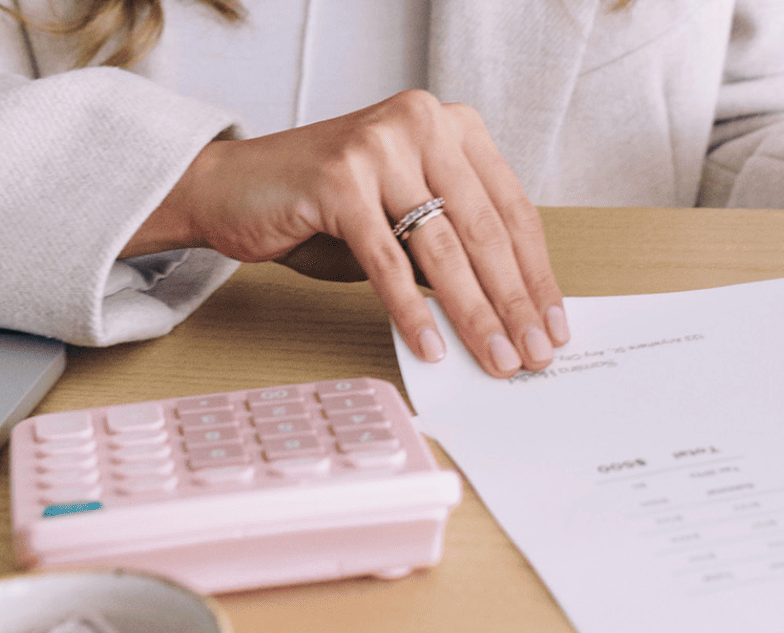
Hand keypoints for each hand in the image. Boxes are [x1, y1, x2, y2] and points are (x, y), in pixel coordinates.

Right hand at [126, 90, 567, 377]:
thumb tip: (506, 311)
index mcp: (448, 126)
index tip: (553, 326)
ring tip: (493, 359)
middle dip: (513, 304)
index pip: (511, 208)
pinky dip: (411, 312)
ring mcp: (379, 148)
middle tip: (531, 355)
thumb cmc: (317, 206)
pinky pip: (387, 262)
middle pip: (484, 230)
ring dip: (474, 315)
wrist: (230, 189)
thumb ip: (448, 248)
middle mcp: (420, 124)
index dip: (536, 274)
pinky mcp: (338, 181)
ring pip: (442, 249)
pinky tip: (431, 347)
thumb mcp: (398, 219)